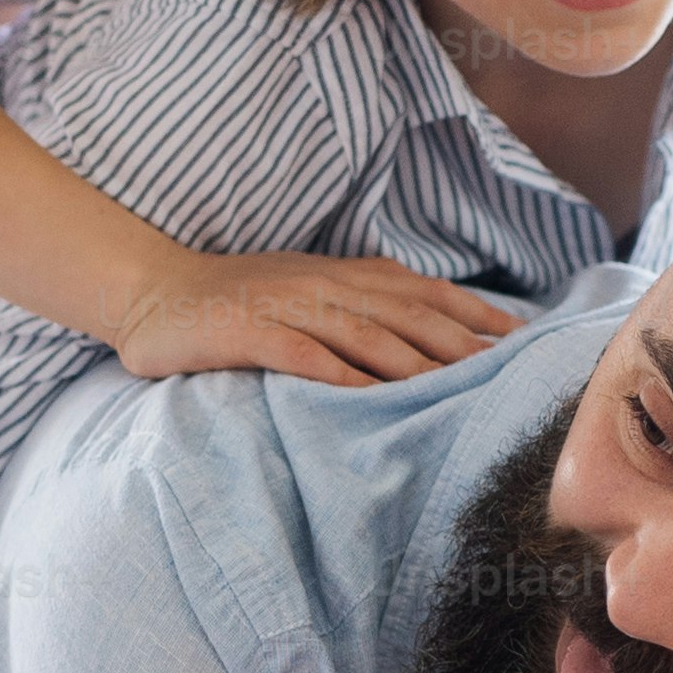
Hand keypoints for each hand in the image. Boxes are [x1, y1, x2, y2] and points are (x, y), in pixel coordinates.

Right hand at [113, 249, 514, 387]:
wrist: (151, 290)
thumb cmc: (234, 299)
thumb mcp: (303, 289)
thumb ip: (355, 303)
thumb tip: (420, 330)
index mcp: (340, 274)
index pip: (422, 290)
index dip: (473, 312)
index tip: (521, 339)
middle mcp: (321, 284)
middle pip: (406, 313)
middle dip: (461, 344)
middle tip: (508, 374)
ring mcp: (284, 306)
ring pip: (365, 333)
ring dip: (415, 362)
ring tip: (458, 390)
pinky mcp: (246, 332)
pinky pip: (302, 354)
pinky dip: (340, 375)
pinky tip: (372, 398)